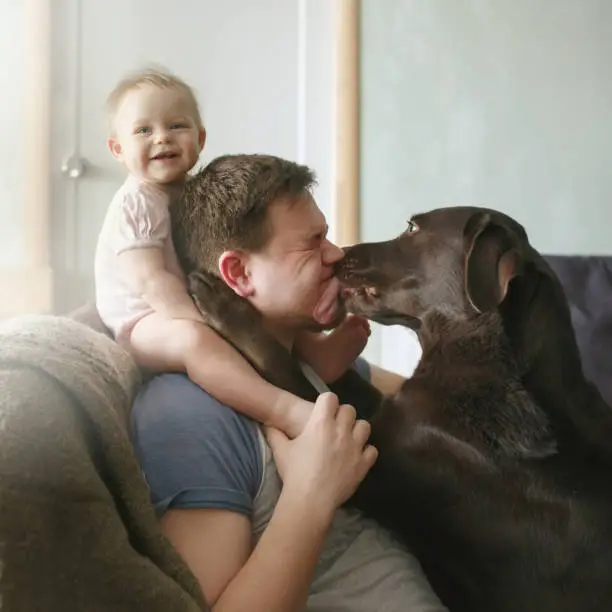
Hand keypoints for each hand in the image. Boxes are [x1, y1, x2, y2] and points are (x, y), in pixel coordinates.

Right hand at [265, 392, 377, 513]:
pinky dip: (366, 452)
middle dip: (342, 415)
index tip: (322, 410)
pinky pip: (372, 450)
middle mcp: (341, 431)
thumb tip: (267, 423)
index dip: (326, 402)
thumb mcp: (280, 450)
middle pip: (349, 409)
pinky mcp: (364, 464)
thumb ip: (275, 434)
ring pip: (364, 426)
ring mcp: (355, 447)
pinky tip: (357, 457)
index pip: (330, 398)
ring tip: (348, 439)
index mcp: (321, 423)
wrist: (310, 501)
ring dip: (356, 430)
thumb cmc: (294, 473)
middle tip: (335, 426)